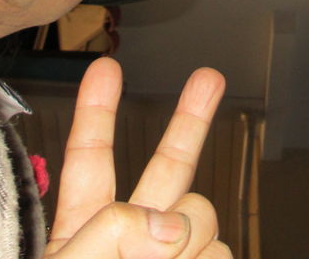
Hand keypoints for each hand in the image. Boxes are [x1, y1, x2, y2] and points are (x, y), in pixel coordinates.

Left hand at [43, 57, 229, 257]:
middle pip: (168, 166)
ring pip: (202, 215)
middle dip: (191, 120)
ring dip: (192, 240)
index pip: (90, 159)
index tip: (105, 69)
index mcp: (85, 230)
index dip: (96, 110)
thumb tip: (170, 224)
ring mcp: (171, 253)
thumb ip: (110, 234)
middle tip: (210, 77)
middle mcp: (134, 238)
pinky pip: (222, 251)